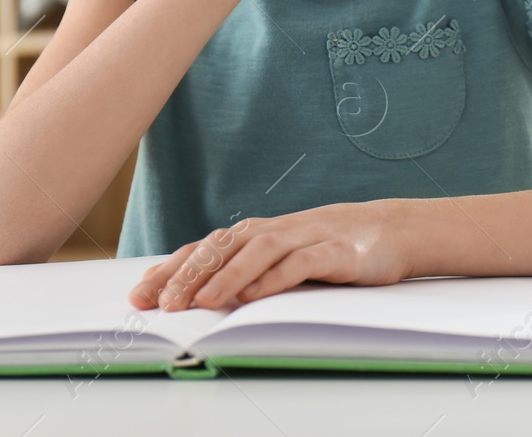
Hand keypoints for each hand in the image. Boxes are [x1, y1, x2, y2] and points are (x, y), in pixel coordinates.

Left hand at [127, 203, 409, 310]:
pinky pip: (301, 263)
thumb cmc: (331, 246)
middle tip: (159, 303)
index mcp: (259, 232)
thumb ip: (247, 268)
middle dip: (187, 275)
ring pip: (258, 252)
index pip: (206, 248)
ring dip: (226, 276)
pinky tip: (254, 295)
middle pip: (224, 247)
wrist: (391, 229)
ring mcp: (307, 237)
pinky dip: (275, 278)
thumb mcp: (285, 255)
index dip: (171, 269)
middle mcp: (277, 230)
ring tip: (199, 302)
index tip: (139, 294)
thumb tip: (197, 295)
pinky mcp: (336, 252)